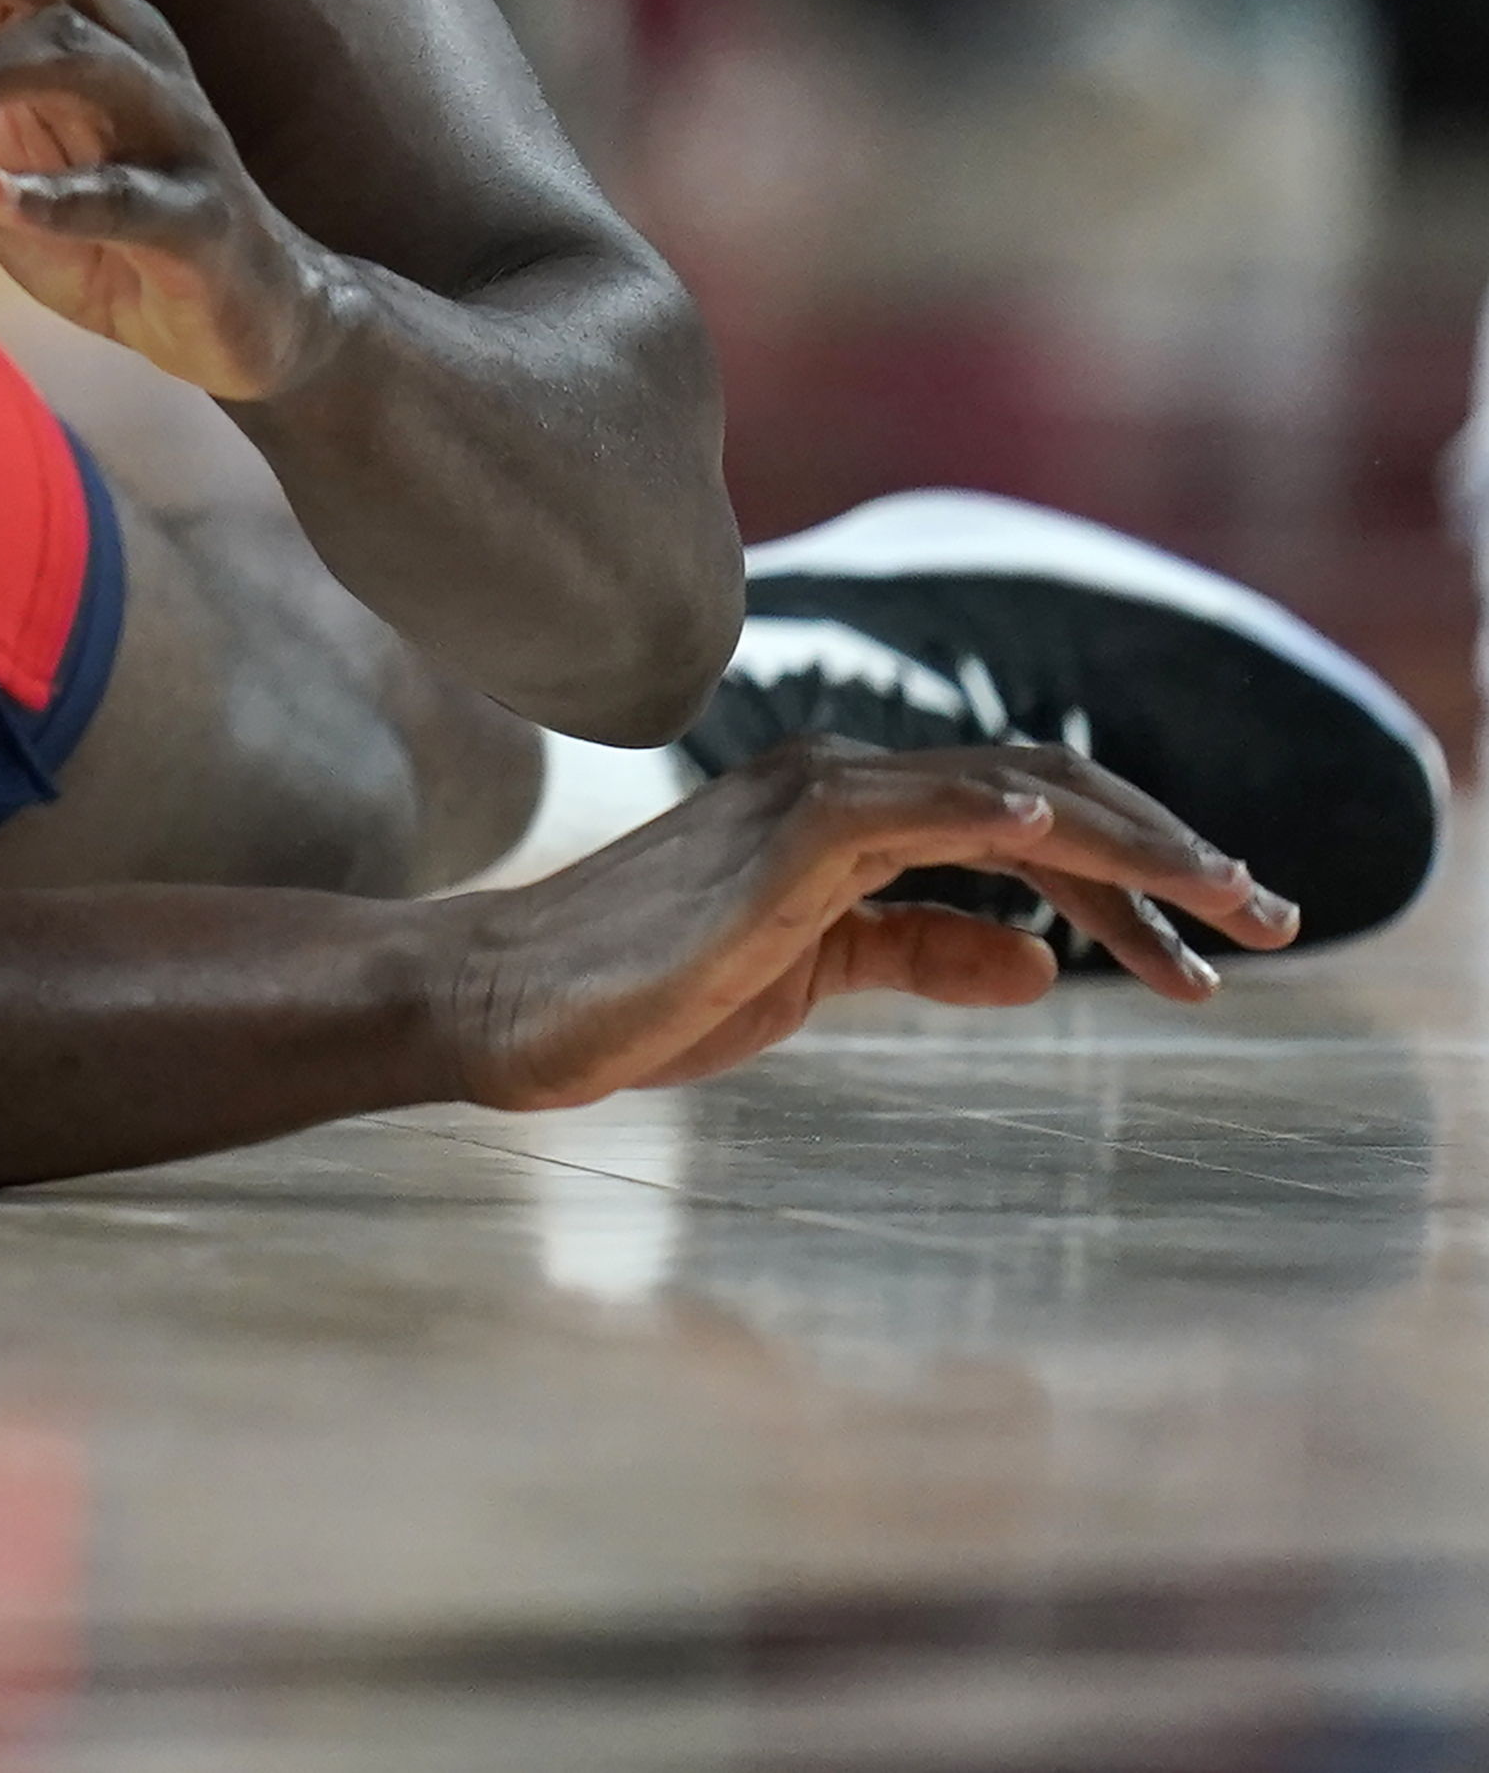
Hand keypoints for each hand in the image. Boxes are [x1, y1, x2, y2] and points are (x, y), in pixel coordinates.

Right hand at [441, 736, 1300, 1108]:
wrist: (509, 1002)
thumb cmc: (642, 990)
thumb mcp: (812, 975)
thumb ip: (917, 950)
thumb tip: (1040, 961)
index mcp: (845, 806)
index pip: (1025, 813)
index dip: (1135, 871)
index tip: (1217, 944)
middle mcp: (837, 779)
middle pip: (1043, 787)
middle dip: (1169, 851)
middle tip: (1272, 918)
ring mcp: (805, 800)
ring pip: (1005, 793)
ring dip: (1129, 848)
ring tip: (1225, 907)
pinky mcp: (775, 843)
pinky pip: (907, 810)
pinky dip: (991, 814)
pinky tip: (1055, 841)